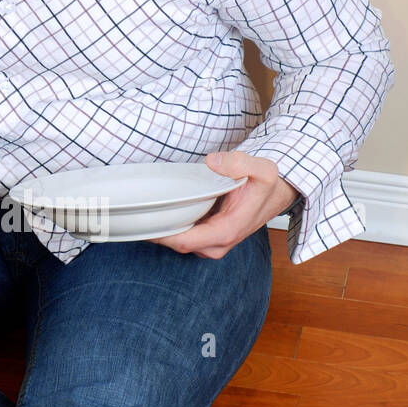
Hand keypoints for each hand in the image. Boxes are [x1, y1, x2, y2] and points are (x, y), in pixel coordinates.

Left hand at [148, 151, 298, 258]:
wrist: (275, 193)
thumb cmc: (266, 184)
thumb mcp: (262, 168)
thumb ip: (239, 162)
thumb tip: (213, 162)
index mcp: (227, 231)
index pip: (185, 241)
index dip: (160, 235)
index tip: (139, 222)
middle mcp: (218, 242)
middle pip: (177, 244)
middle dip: (155, 232)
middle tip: (131, 213)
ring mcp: (213, 241)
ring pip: (179, 242)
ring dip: (161, 230)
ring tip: (139, 211)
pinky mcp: (209, 236)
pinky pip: (184, 236)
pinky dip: (170, 227)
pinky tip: (156, 211)